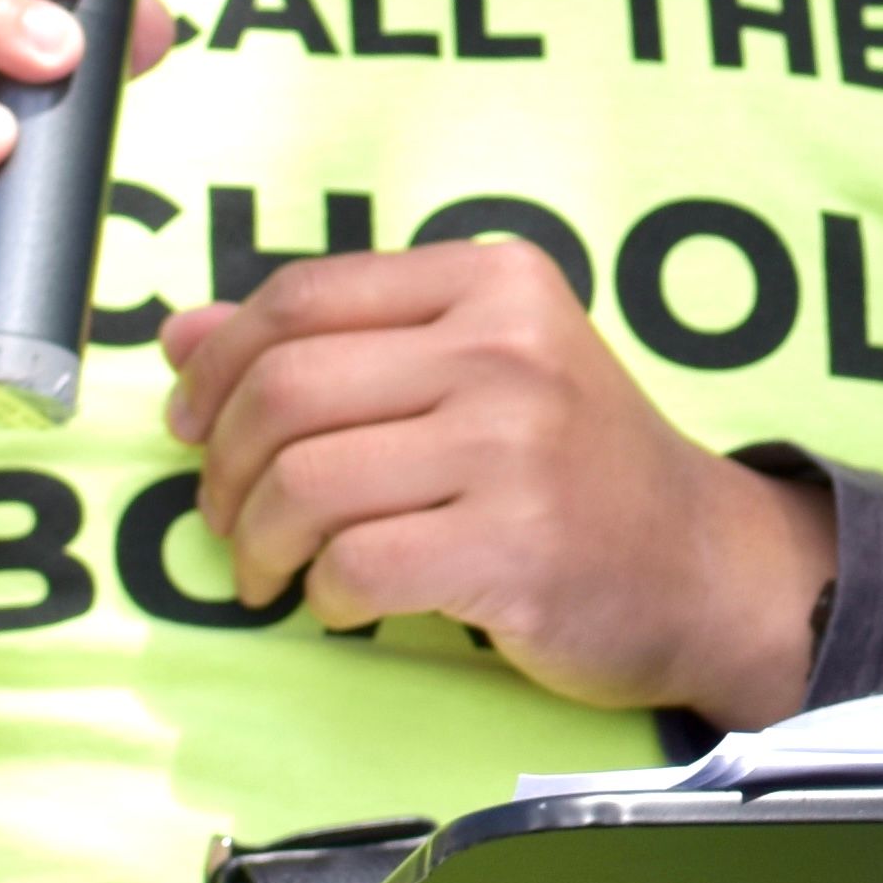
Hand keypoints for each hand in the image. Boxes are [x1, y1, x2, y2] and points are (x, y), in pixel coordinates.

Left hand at [157, 241, 842, 720]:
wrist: (703, 567)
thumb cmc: (572, 467)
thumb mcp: (472, 371)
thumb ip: (334, 343)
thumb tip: (179, 335)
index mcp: (496, 281)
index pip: (301, 297)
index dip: (219, 367)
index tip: (195, 427)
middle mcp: (508, 349)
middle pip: (285, 391)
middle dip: (221, 468)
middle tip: (226, 518)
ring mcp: (517, 448)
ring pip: (304, 485)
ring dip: (257, 543)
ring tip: (270, 570)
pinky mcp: (516, 548)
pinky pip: (355, 567)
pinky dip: (324, 596)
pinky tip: (344, 602)